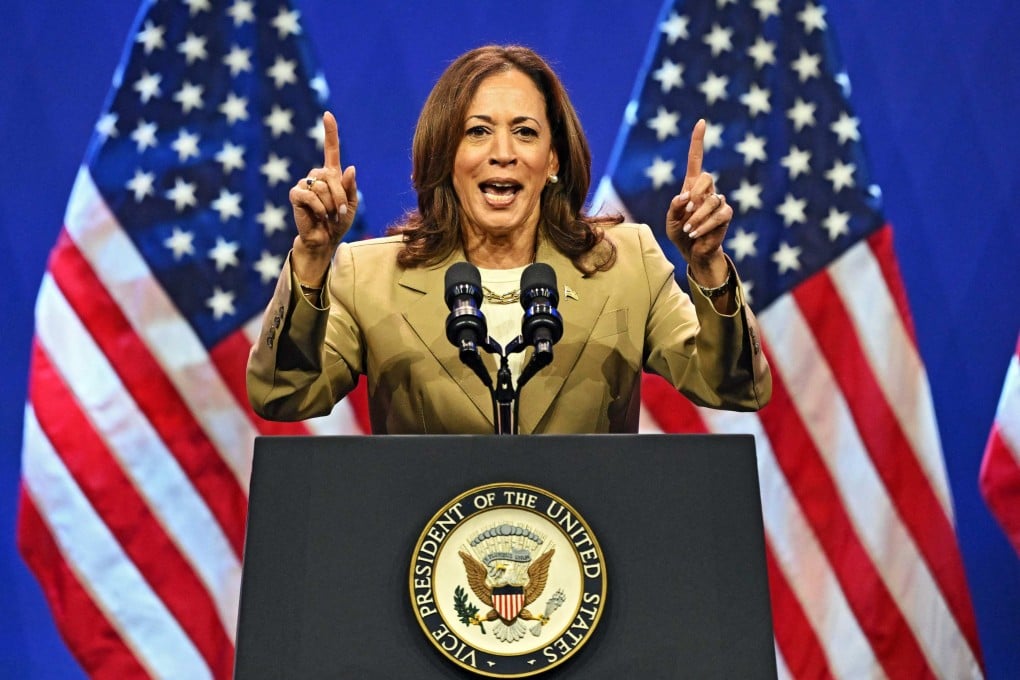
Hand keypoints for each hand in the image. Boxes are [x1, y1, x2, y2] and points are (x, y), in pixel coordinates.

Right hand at [289, 111, 357, 283]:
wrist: (324, 239)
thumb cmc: (338, 222)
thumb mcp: (351, 205)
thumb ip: (351, 188)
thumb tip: (351, 168)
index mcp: (332, 175)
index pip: (331, 149)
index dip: (330, 132)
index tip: (328, 114)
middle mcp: (317, 176)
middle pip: (331, 177)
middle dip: (340, 197)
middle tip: (340, 213)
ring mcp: (304, 184)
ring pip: (322, 188)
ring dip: (330, 205)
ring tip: (328, 215)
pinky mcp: (296, 195)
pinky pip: (310, 196)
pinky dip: (319, 208)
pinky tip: (318, 216)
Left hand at [665, 119, 731, 280]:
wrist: (693, 251)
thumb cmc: (680, 233)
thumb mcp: (670, 221)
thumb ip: (674, 207)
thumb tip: (686, 196)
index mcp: (691, 186)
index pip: (696, 159)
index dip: (698, 141)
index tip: (702, 122)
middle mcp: (707, 190)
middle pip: (706, 177)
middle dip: (695, 193)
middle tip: (687, 211)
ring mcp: (719, 201)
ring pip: (712, 200)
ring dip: (697, 217)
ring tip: (688, 229)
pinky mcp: (726, 214)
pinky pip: (719, 214)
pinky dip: (705, 225)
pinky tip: (696, 234)